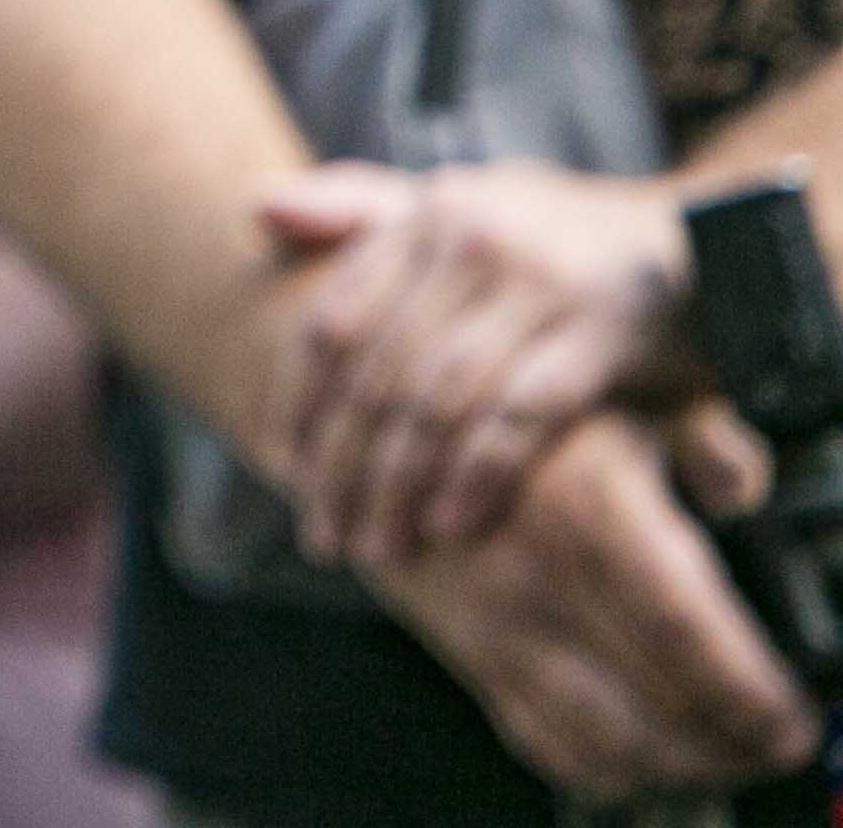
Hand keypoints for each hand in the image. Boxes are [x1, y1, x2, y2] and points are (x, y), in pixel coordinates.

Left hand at [258, 159, 690, 570]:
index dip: (300, 406)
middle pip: (376, 376)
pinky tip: (450, 525)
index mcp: (421, 215)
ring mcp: (535, 281)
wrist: (698, 244)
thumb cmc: (552, 236)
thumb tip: (257, 210)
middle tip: (324, 536)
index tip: (281, 471)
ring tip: (378, 547)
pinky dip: (477, 476)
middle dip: (342, 468)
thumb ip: (358, 210)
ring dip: (399, 487)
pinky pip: (519, 417)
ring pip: (437, 403)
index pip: (331, 324)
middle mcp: (469, 239)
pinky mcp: (600, 329)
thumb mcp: (458, 206)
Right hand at [365, 411, 814, 798]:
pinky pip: (539, 738)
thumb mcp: (612, 390)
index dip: (755, 695)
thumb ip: (703, 433)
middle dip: (737, 742)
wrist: (366, 419)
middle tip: (780, 742)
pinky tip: (647, 756)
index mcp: (587, 504)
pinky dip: (602, 768)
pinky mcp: (462, 648)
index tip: (794, 717)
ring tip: (728, 757)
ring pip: (601, 739)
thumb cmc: (504, 407)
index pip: (688, 635)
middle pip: (657, 702)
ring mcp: (493, 622)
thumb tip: (742, 485)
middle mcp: (537, 576)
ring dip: (678, 766)